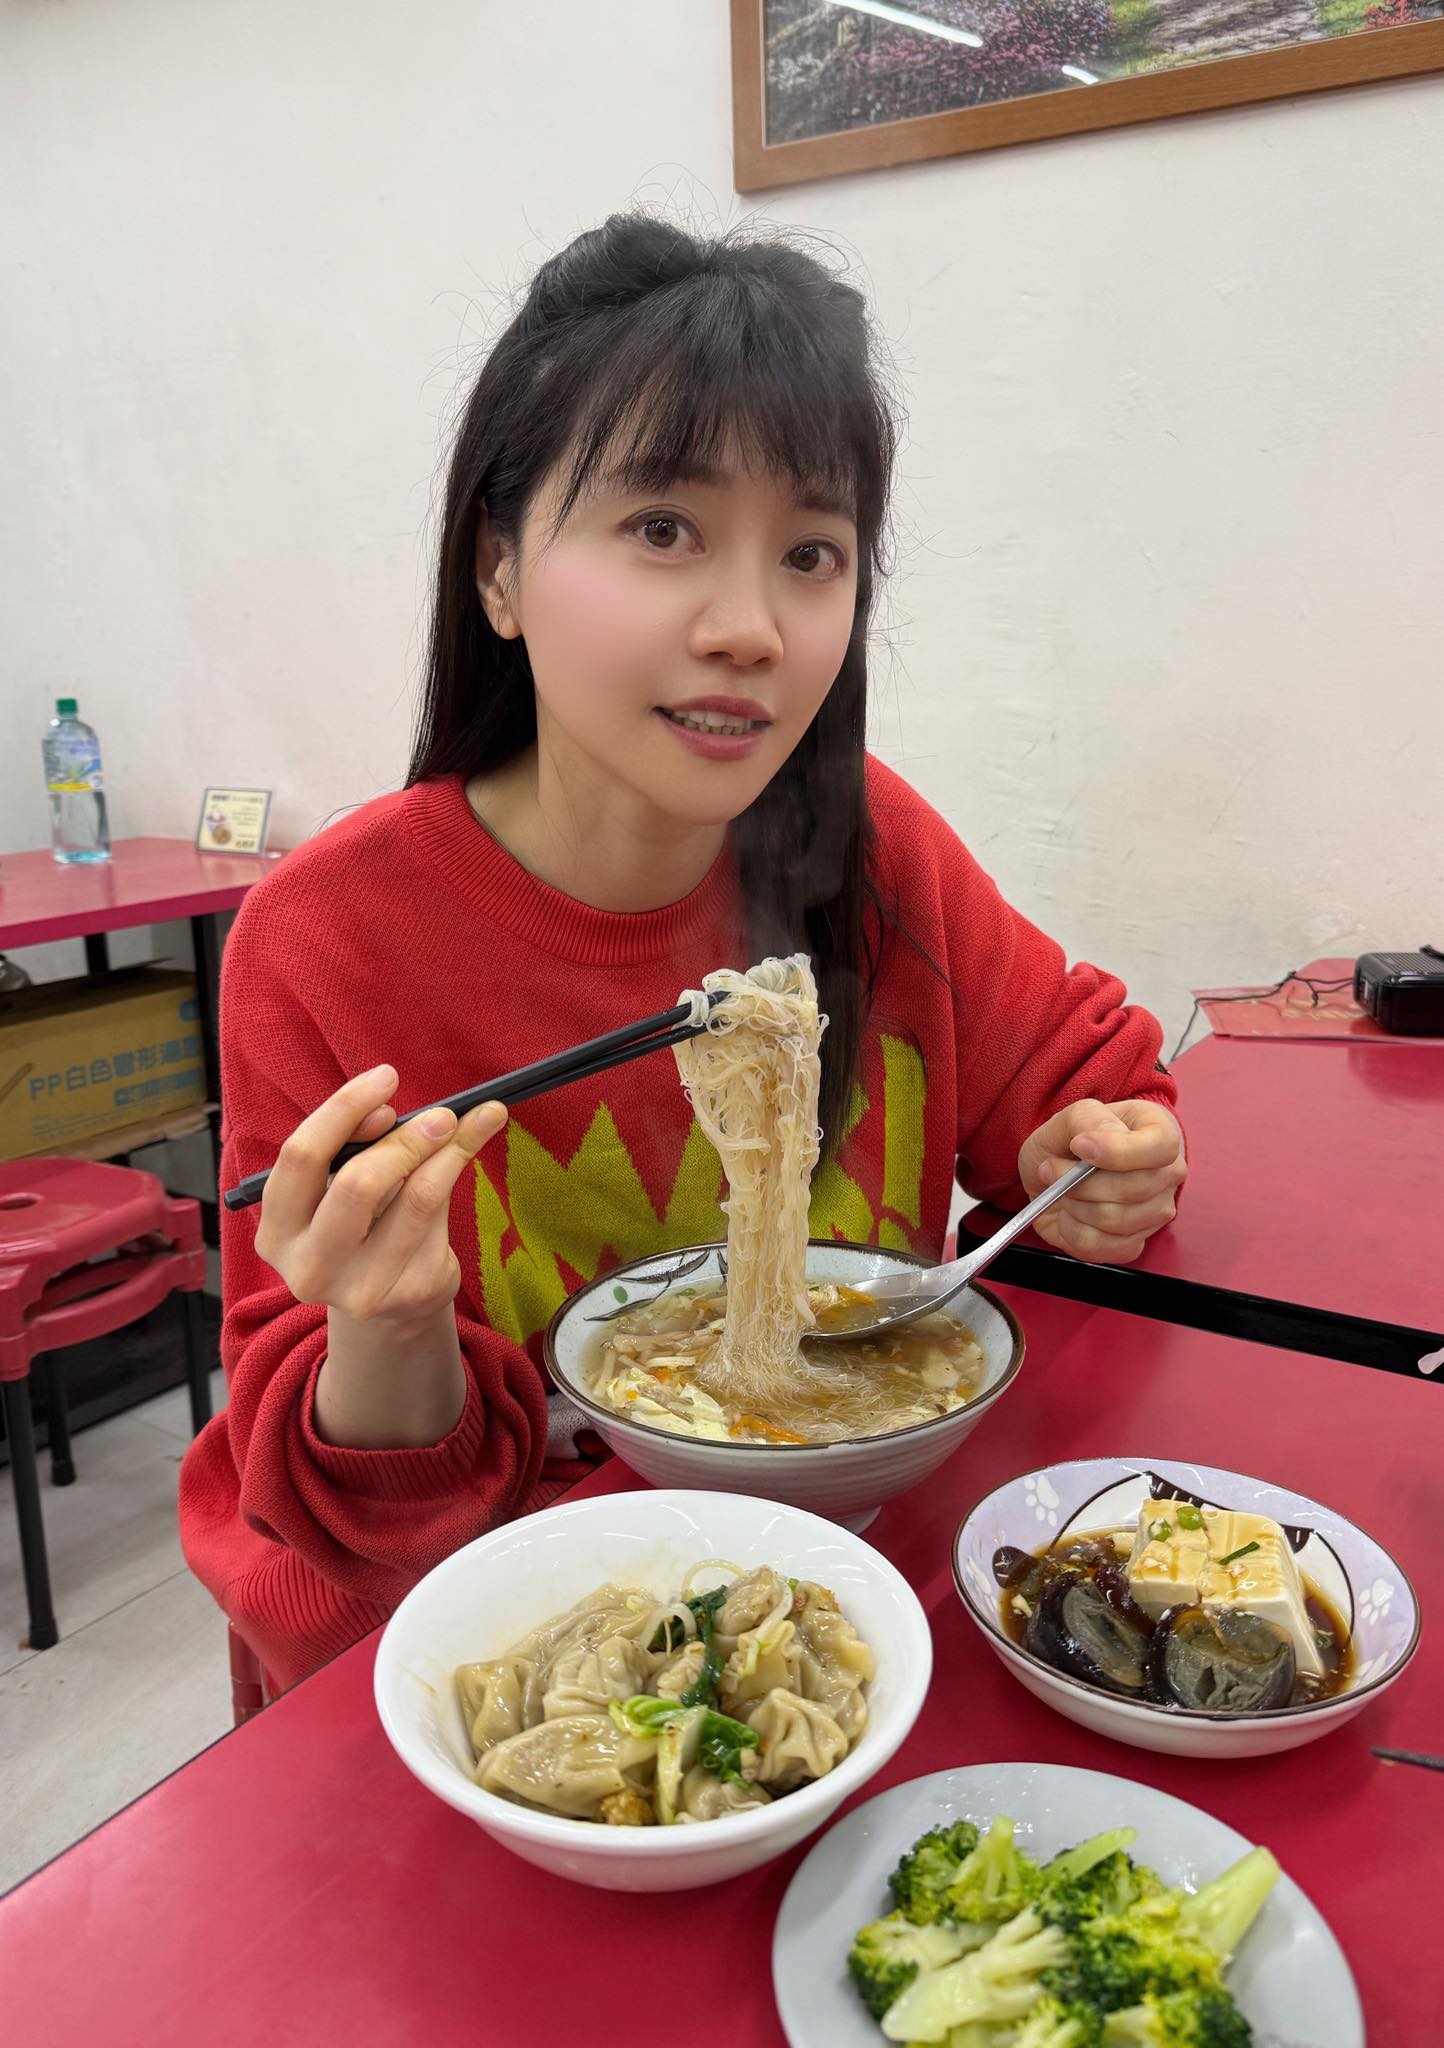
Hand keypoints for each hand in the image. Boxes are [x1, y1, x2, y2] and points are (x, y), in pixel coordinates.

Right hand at [255, 1063, 506, 1329]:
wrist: (389, 1306)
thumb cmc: (361, 1229)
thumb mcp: (340, 1187)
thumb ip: (355, 1150)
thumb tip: (386, 1111)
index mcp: (277, 1232)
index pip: (302, 1156)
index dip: (345, 1108)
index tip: (386, 1077)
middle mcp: (310, 1268)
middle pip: (359, 1183)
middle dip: (406, 1137)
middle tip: (442, 1114)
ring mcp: (362, 1289)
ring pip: (415, 1197)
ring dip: (451, 1148)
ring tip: (474, 1120)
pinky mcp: (412, 1293)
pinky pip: (442, 1217)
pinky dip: (457, 1174)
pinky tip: (466, 1153)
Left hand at [1018, 1098, 1184, 1264]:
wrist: (1058, 1170)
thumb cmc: (1072, 1140)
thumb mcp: (1070, 1116)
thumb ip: (1087, 1118)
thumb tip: (1093, 1142)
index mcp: (1161, 1133)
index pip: (1161, 1147)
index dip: (1119, 1151)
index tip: (1079, 1146)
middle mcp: (1168, 1175)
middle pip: (1135, 1189)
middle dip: (1081, 1182)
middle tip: (1051, 1169)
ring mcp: (1156, 1213)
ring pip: (1116, 1220)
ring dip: (1075, 1205)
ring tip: (1062, 1190)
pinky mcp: (1135, 1243)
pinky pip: (1104, 1247)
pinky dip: (1073, 1231)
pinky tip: (1069, 1214)